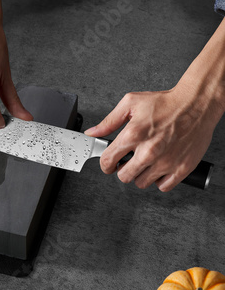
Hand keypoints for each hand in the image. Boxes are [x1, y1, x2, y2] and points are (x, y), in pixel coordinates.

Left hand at [85, 17, 224, 190]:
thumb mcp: (130, 103)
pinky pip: (163, 186)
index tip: (108, 163)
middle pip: (124, 176)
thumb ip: (109, 121)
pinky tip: (159, 167)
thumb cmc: (165, 103)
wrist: (196, 104)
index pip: (108, 160)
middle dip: (122, 170)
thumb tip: (93, 133)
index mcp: (134, 134)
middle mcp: (149, 151)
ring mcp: (166, 162)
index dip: (105, 164)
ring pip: (142, 183)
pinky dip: (159, 180)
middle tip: (127, 162)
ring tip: (145, 161)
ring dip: (140, 175)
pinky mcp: (181, 168)